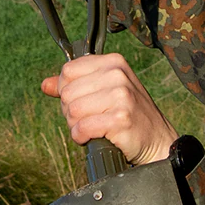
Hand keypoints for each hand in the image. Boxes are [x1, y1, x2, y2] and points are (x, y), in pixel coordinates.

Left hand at [42, 54, 177, 165]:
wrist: (159, 141)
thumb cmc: (131, 117)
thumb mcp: (106, 93)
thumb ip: (76, 85)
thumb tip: (45, 85)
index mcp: (113, 63)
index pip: (68, 71)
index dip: (67, 91)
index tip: (81, 103)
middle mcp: (117, 75)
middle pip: (68, 92)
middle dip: (71, 112)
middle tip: (89, 121)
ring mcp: (121, 96)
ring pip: (73, 111)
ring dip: (76, 126)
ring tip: (92, 129)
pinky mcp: (121, 119)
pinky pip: (83, 127)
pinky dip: (82, 137)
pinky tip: (92, 138)